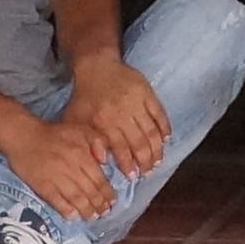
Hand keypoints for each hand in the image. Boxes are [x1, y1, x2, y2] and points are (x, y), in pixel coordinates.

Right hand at [5, 107, 119, 220]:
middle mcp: (70, 168)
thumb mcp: (80, 129)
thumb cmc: (54, 133)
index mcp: (81, 154)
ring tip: (92, 217)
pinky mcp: (41, 185)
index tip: (112, 202)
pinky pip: (57, 201)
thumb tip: (106, 161)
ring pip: (76, 198)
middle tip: (104, 213)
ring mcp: (55, 178)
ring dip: (86, 210)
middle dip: (99, 205)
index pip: (99, 179)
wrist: (23, 136)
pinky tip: (73, 216)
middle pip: (89, 191)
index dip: (107, 193)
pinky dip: (66, 210)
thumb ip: (98, 141)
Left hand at [69, 52, 169, 173]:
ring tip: (158, 161)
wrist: (97, 66)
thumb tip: (102, 161)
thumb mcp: (77, 119)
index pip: (120, 147)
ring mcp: (137, 102)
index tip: (133, 177)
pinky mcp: (147, 92)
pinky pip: (159, 113)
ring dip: (157, 148)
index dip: (128, 164)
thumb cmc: (85, 96)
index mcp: (104, 121)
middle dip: (145, 160)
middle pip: (138, 142)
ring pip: (151, 130)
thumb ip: (88, 141)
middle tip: (149, 172)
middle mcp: (122, 113)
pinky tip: (166, 139)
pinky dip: (165, 127)